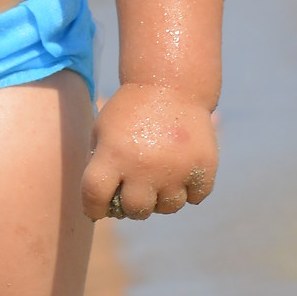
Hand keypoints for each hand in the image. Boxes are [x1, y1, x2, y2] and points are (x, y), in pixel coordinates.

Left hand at [82, 82, 216, 221]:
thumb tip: (100, 205)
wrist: (170, 85)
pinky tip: (181, 171)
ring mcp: (176, 169)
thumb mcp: (102, 130)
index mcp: (113, 155)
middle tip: (135, 191)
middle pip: (135, 211)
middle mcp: (144, 167)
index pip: (95, 198)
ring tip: (159, 177)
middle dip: (132, 205)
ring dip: (162, 198)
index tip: (98, 208)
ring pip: (168, 207)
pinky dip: (189, 189)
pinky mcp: (203, 167)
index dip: (93, 208)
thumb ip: (98, 165)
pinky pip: (195, 197)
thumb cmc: (130, 111)